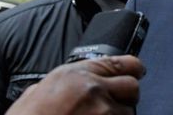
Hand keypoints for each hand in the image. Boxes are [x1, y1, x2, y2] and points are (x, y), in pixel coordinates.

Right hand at [6, 55, 144, 114]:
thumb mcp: (35, 93)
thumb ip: (58, 84)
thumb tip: (65, 84)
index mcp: (75, 74)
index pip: (121, 63)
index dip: (133, 68)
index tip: (137, 71)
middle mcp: (93, 89)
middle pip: (132, 87)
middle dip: (126, 96)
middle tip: (115, 104)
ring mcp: (102, 112)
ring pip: (128, 112)